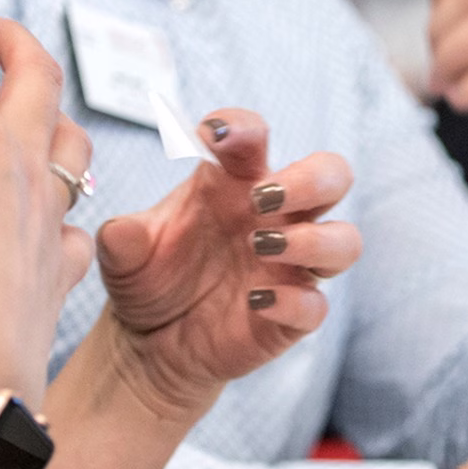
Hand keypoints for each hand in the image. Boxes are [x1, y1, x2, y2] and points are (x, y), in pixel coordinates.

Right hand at [0, 15, 91, 401]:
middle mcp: (19, 164)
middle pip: (37, 74)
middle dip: (10, 39)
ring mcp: (47, 215)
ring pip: (71, 145)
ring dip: (52, 118)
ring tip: (26, 110)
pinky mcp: (60, 266)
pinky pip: (78, 228)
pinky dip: (65, 216)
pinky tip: (48, 221)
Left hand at [90, 108, 357, 418]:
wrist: (149, 343)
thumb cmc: (147, 278)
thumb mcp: (123, 255)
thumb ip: (123, 238)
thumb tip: (123, 232)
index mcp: (233, 181)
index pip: (253, 133)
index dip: (241, 125)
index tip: (212, 134)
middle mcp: (273, 216)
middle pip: (332, 174)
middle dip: (309, 178)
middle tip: (262, 197)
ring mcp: (289, 265)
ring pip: (344, 240)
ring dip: (312, 239)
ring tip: (261, 245)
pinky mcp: (292, 315)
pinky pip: (317, 305)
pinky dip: (292, 301)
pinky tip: (254, 302)